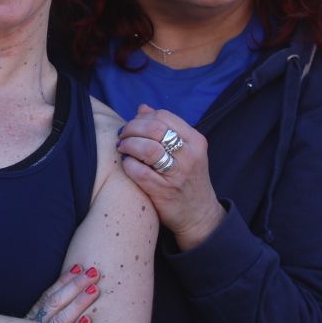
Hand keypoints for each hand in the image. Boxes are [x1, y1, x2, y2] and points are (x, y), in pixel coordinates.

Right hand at [25, 262, 102, 322]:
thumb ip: (49, 312)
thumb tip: (73, 283)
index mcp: (32, 319)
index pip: (48, 295)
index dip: (63, 281)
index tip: (79, 267)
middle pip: (55, 303)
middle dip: (75, 286)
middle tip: (93, 273)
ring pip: (61, 320)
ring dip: (78, 303)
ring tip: (95, 289)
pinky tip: (88, 320)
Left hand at [117, 103, 224, 250]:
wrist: (199, 215)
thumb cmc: (187, 178)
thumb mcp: (185, 151)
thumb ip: (164, 128)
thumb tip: (142, 108)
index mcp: (195, 140)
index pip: (164, 116)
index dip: (142, 118)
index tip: (132, 125)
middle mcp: (189, 155)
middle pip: (154, 128)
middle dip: (132, 128)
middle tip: (122, 135)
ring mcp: (178, 174)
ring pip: (147, 148)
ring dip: (128, 145)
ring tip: (122, 148)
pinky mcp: (164, 191)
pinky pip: (140, 172)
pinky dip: (128, 165)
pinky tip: (126, 164)